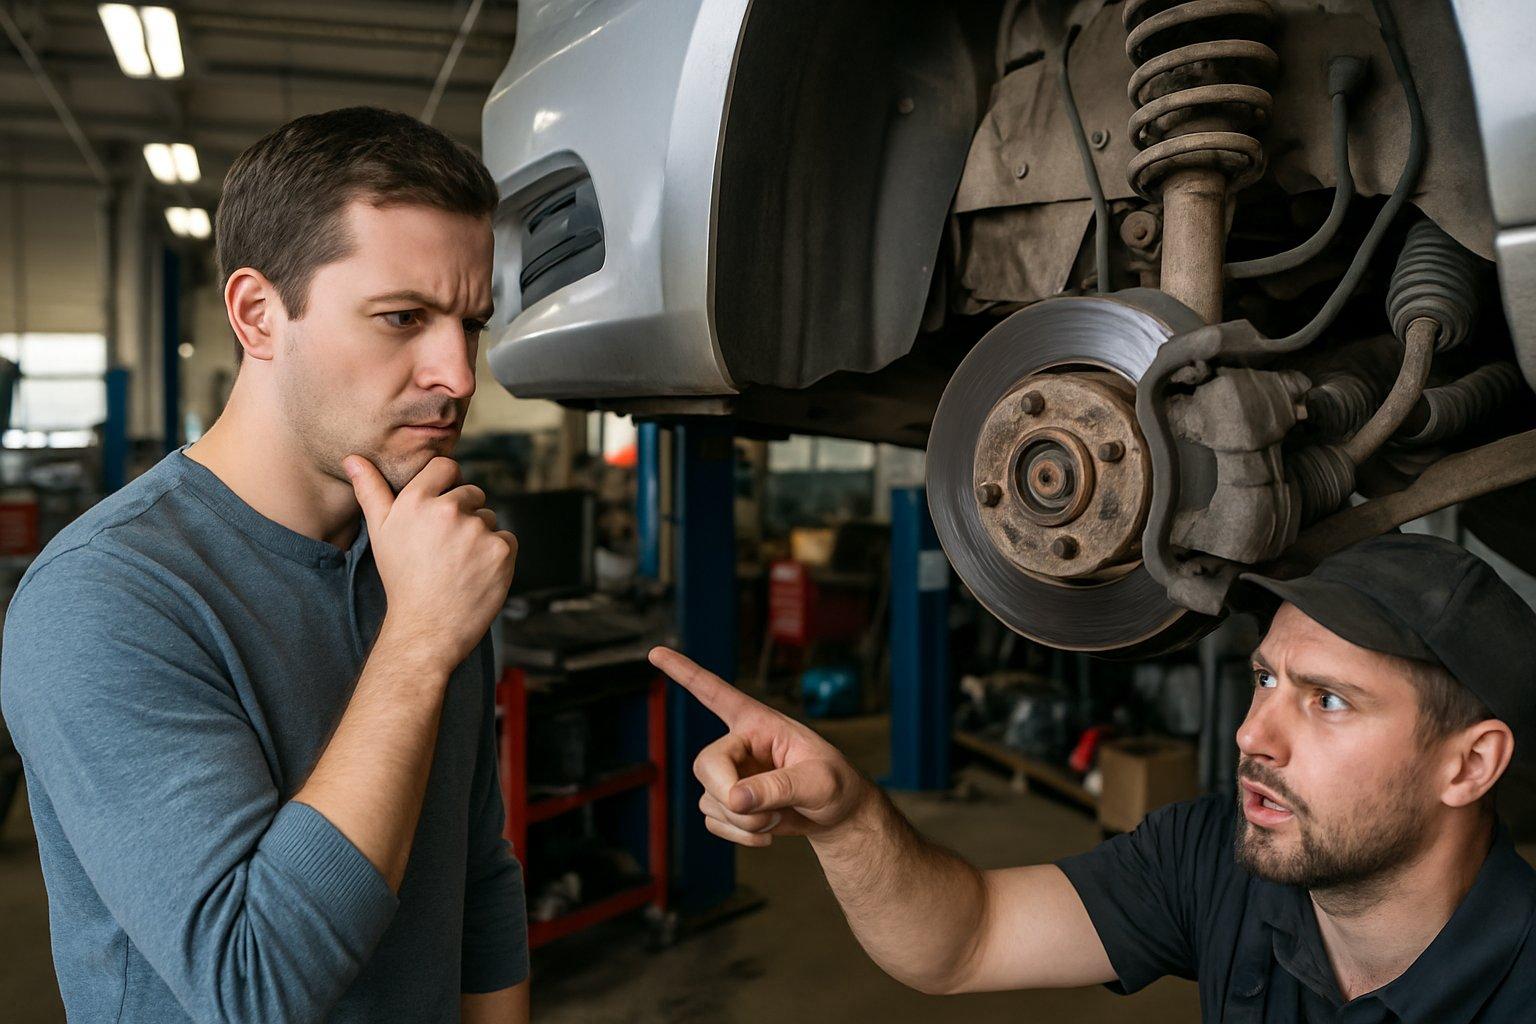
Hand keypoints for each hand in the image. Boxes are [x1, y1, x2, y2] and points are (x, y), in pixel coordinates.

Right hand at [346, 455, 517, 670]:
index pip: (447, 466)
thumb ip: (370, 490)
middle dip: (464, 516)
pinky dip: (497, 555)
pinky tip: (476, 573)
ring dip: (480, 536)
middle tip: (445, 549)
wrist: (427, 628)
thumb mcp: (380, 532)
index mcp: (416, 500)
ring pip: (489, 518)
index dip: (447, 485)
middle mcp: (448, 510)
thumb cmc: (402, 578)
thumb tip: (353, 458)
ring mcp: (477, 529)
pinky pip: (506, 539)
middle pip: (472, 494)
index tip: (441, 510)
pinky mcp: (501, 549)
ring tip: (458, 564)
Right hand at [649, 647, 870, 846]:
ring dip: (743, 821)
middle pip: (705, 765)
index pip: (715, 693)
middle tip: (761, 813)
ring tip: (778, 816)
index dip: (684, 672)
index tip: (654, 652)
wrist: (837, 815)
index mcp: (758, 723)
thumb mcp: (818, 781)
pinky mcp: (728, 804)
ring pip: (709, 800)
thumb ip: (779, 787)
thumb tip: (735, 799)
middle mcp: (738, 745)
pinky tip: (767, 833)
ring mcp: (730, 776)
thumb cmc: (835, 784)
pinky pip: (713, 822)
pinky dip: (740, 835)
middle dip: (729, 795)